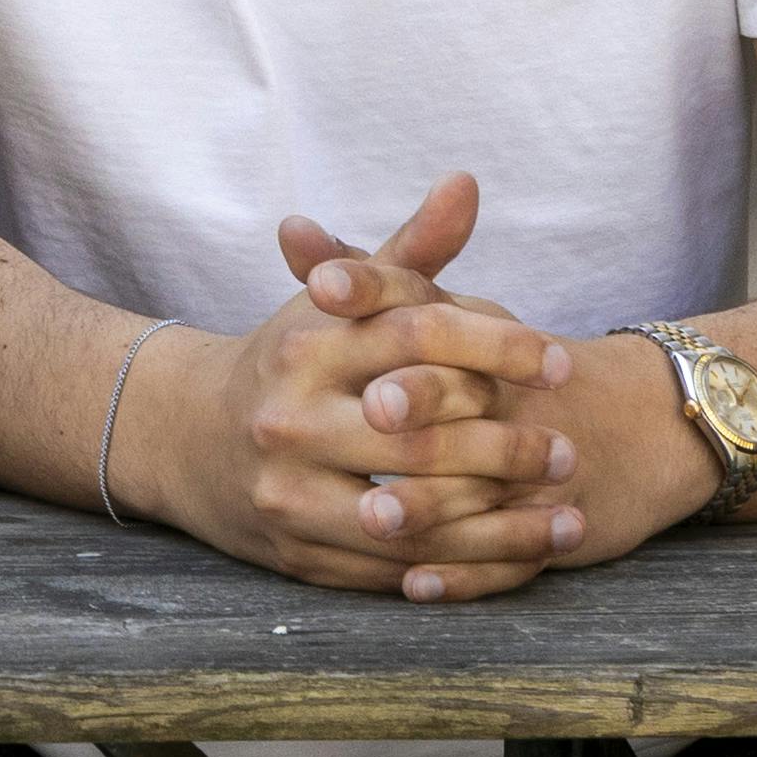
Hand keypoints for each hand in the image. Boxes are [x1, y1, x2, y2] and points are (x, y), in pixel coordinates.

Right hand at [146, 174, 588, 604]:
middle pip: (416, 439)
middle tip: (566, 450)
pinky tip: (522, 560)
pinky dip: (466, 572)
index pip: (413, 337)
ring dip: (500, 527)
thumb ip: (409, 253)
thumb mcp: (337, 303)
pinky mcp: (298, 556)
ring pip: (411, 522)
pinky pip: (396, 574)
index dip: (493, 347)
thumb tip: (466, 183)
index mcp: (304, 350)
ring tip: (568, 517)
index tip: (557, 361)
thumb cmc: (289, 363)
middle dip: (504, 448)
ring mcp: (289, 496)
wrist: (187, 440)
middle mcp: (288, 422)